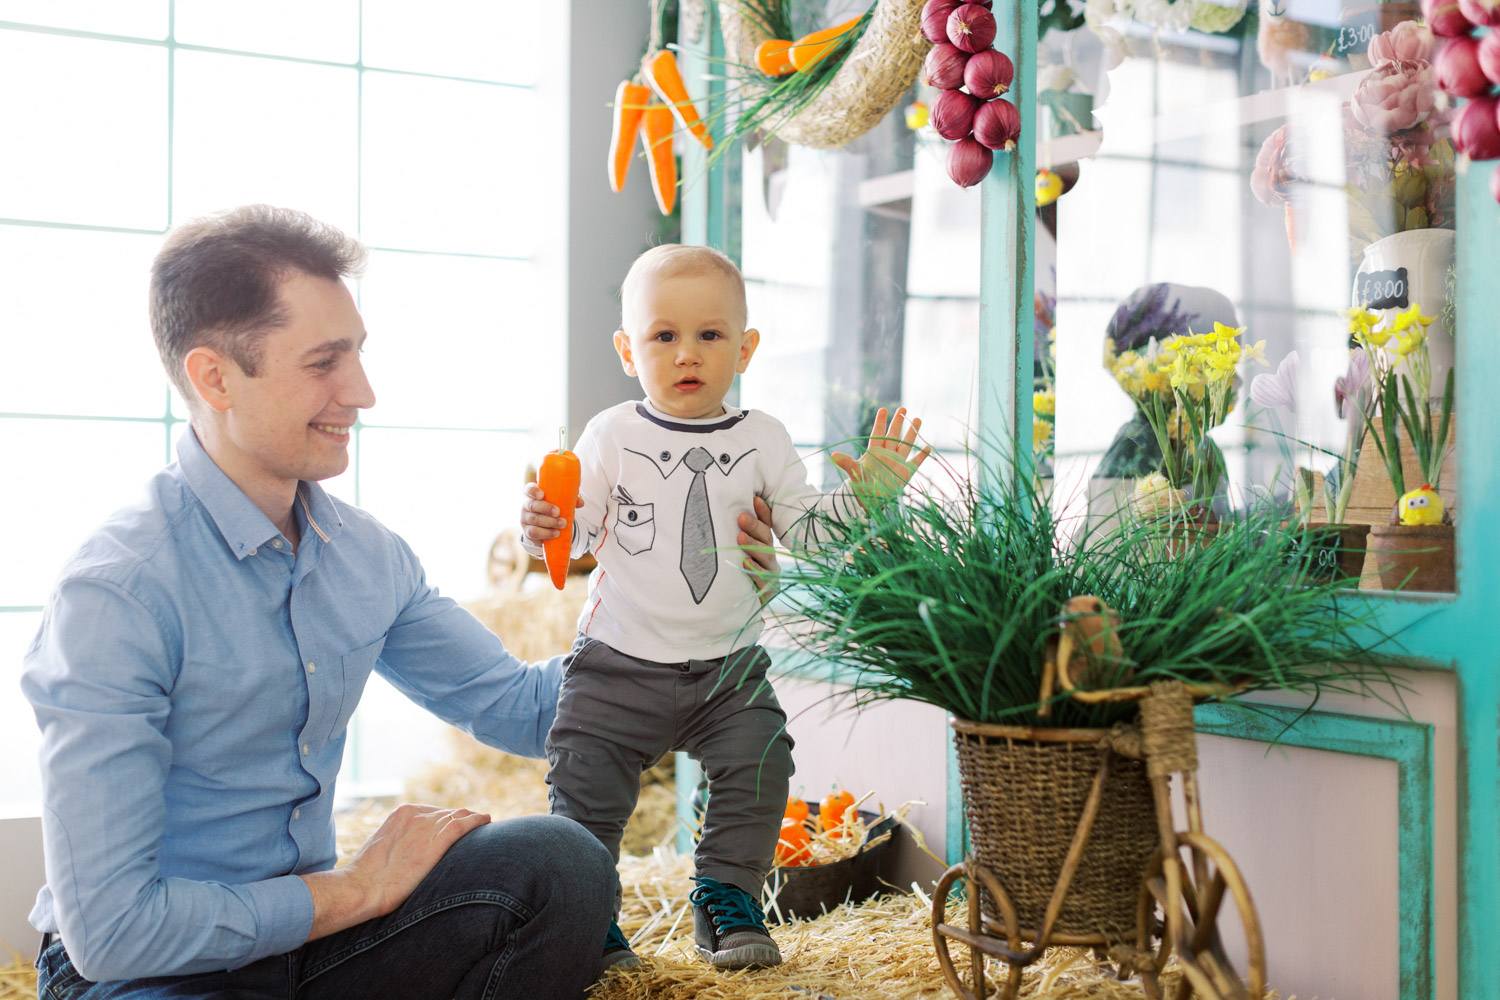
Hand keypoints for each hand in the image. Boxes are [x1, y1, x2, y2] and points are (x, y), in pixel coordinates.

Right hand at [302, 804, 490, 940]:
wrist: (362, 888)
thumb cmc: (368, 879)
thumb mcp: (384, 850)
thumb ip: (400, 844)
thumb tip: (411, 854)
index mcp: (401, 813)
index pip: (434, 812)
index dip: (449, 818)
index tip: (459, 824)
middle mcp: (416, 815)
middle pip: (448, 813)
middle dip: (462, 818)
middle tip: (477, 824)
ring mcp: (425, 827)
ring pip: (458, 817)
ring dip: (473, 819)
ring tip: (485, 822)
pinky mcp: (435, 842)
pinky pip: (462, 826)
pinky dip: (477, 821)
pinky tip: (486, 821)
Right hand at [521, 483, 585, 545]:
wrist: (545, 525)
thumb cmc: (552, 508)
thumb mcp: (560, 502)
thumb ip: (569, 499)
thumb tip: (580, 502)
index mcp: (533, 495)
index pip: (529, 489)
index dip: (533, 491)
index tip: (542, 494)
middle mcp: (526, 506)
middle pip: (532, 505)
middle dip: (546, 508)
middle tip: (558, 512)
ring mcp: (525, 519)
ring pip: (534, 520)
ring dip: (549, 523)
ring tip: (562, 525)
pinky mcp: (527, 532)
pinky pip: (534, 533)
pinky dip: (546, 534)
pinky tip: (556, 534)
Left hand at [737, 496, 780, 606]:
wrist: (735, 611)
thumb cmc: (732, 578)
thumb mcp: (733, 555)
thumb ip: (732, 537)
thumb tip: (717, 511)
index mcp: (762, 546)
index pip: (766, 525)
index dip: (763, 512)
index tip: (754, 499)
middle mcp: (768, 558)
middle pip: (766, 538)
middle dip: (754, 527)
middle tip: (741, 517)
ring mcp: (770, 574)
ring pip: (766, 557)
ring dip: (753, 546)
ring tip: (740, 538)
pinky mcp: (767, 591)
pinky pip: (763, 579)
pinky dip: (754, 571)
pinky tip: (745, 563)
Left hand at [830, 407, 930, 511]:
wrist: (869, 500)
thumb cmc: (860, 484)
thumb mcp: (854, 471)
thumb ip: (846, 462)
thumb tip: (833, 455)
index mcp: (874, 451)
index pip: (878, 433)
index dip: (880, 422)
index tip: (883, 409)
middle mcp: (887, 454)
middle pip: (893, 435)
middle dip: (898, 422)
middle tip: (903, 408)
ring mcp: (897, 462)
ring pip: (906, 444)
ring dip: (912, 433)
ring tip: (917, 419)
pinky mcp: (905, 472)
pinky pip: (915, 462)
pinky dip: (921, 456)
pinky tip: (927, 447)